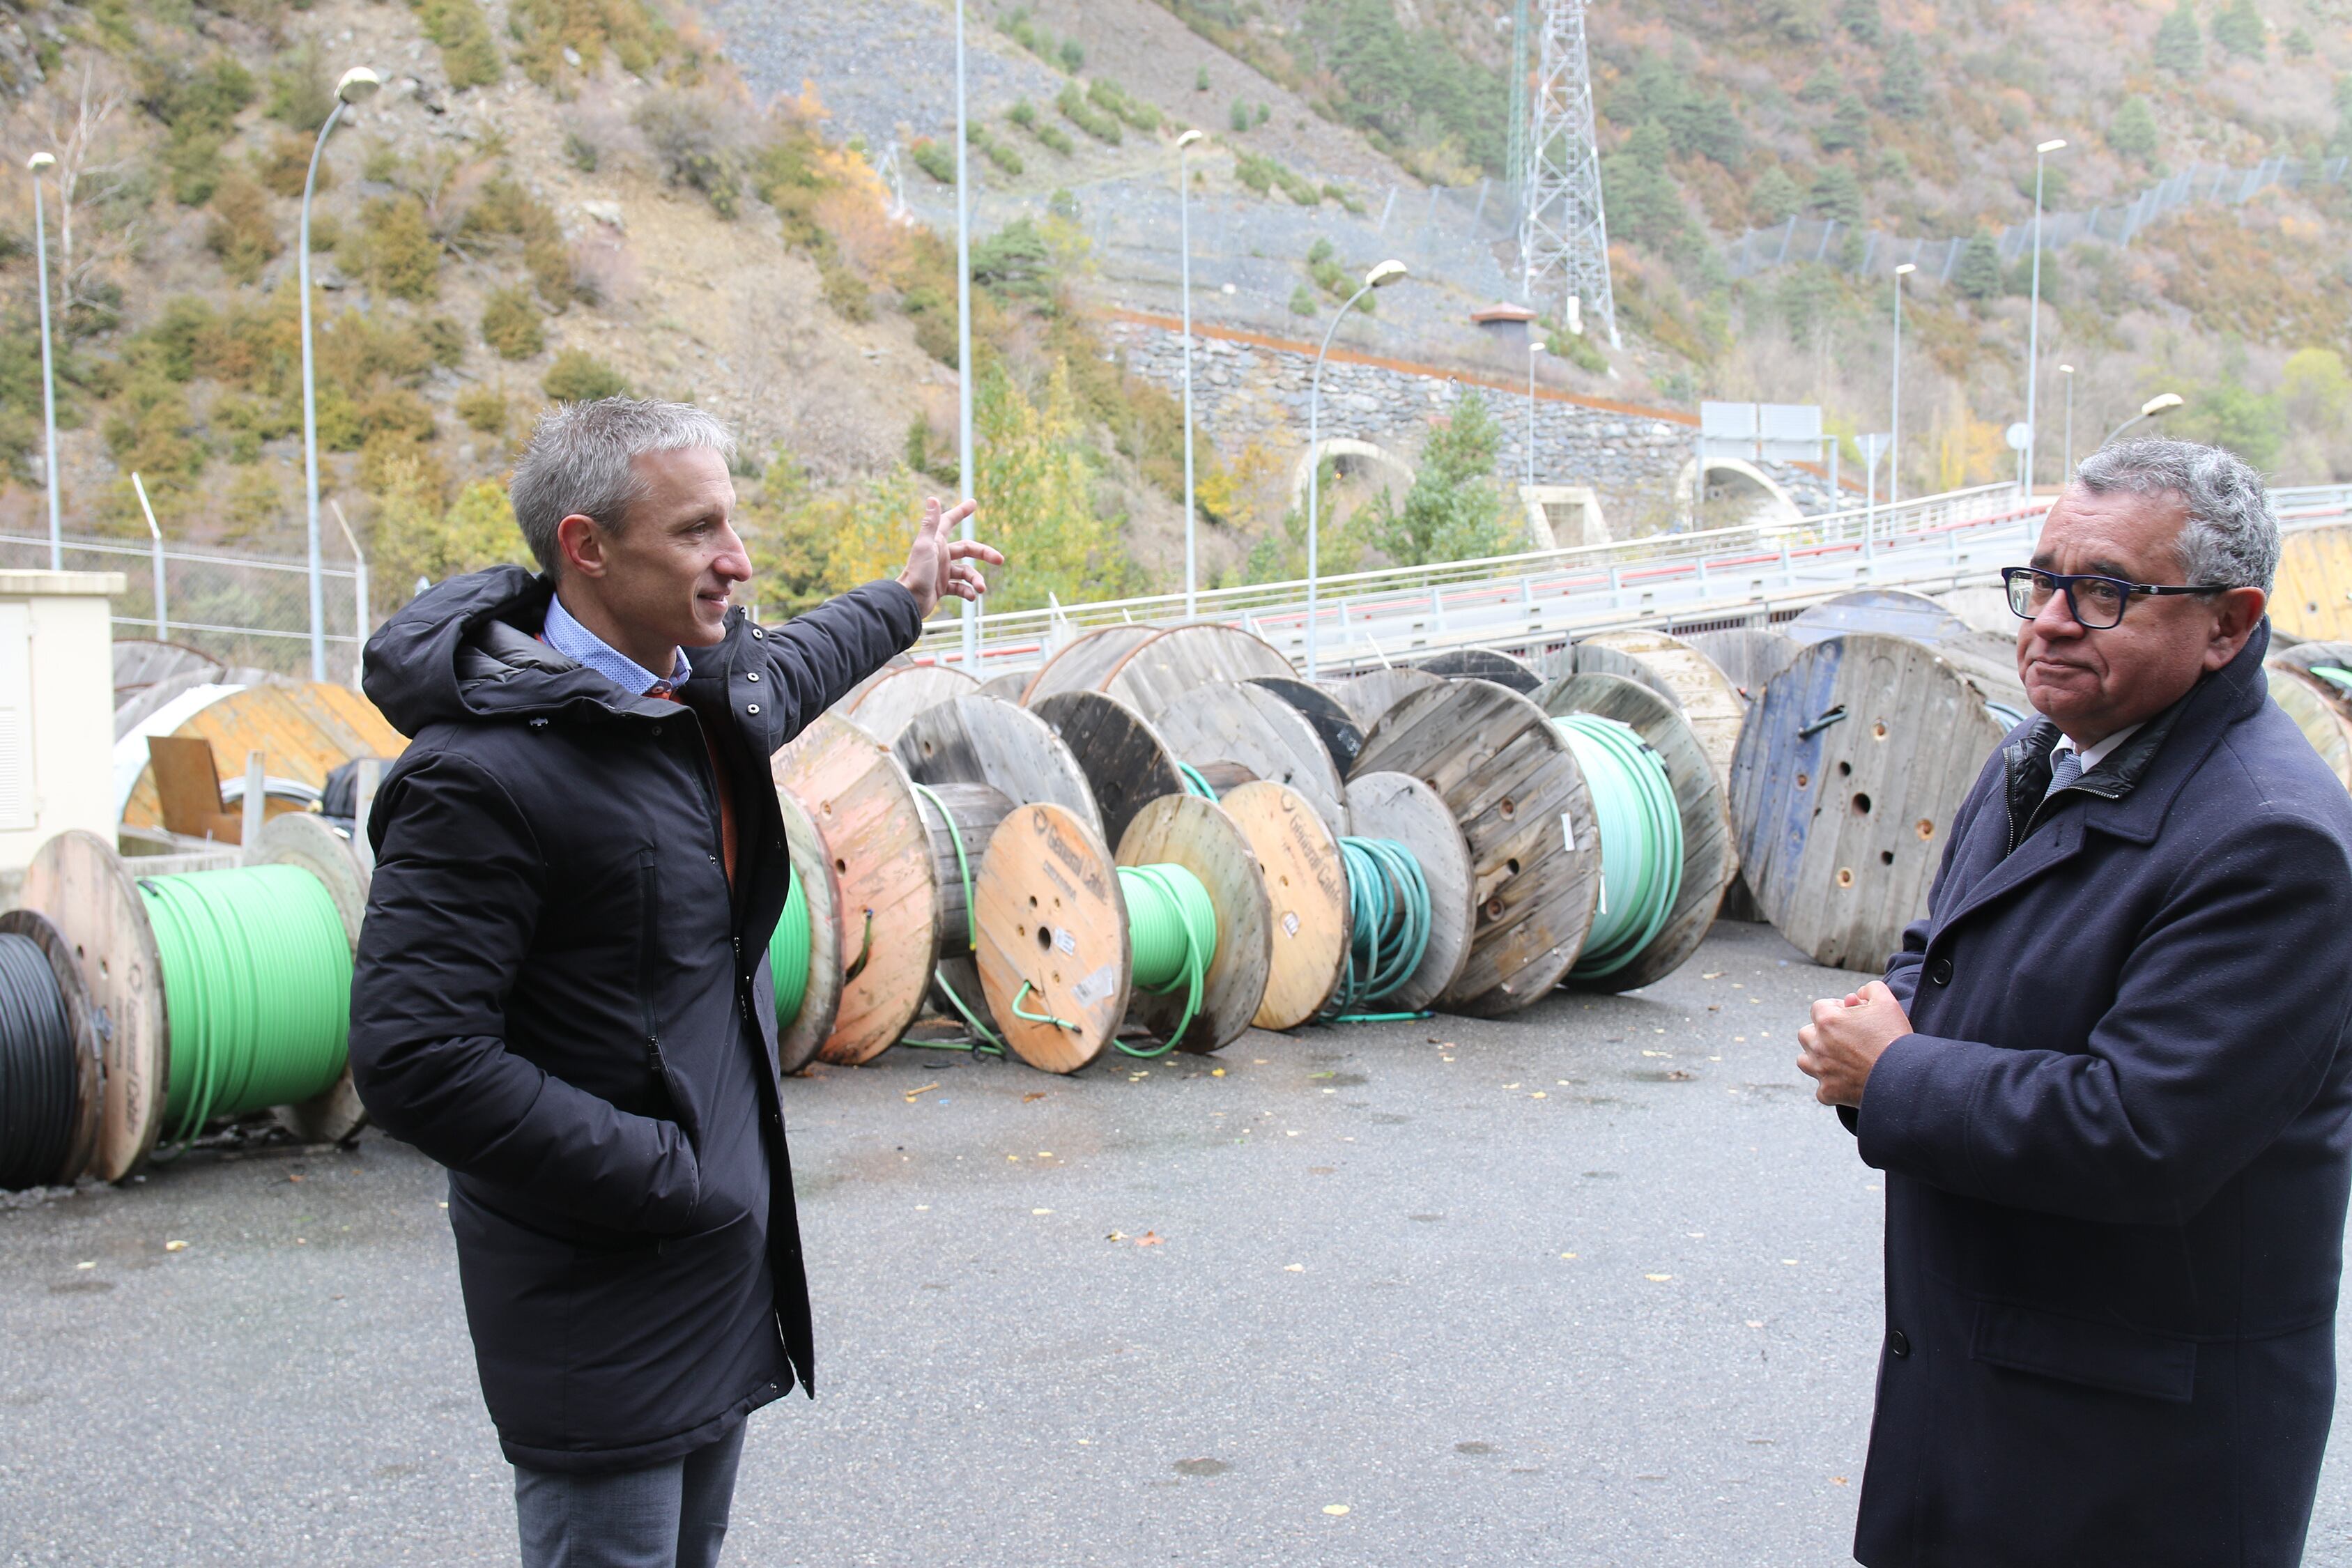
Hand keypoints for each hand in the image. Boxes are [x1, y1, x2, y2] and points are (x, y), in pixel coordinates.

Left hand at [899, 497, 1003, 617]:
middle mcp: (940, 554)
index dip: (961, 511)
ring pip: (966, 571)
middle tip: (1000, 560)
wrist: (908, 601)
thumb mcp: (925, 546)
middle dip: (985, 554)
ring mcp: (942, 571)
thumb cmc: (916, 572)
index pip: (950, 521)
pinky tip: (971, 597)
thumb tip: (933, 498)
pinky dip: (967, 592)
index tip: (973, 503)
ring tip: (980, 589)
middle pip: (967, 549)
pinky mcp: (941, 587)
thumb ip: (931, 523)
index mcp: (936, 542)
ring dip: (976, 580)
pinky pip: (960, 588)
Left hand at [1796, 980, 1911, 1107]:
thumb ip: (1870, 989)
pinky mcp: (1828, 1092)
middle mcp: (1817, 1045)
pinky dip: (1831, 1086)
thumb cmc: (1894, 1037)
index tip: (1852, 1018)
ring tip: (1837, 1058)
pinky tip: (1846, 1081)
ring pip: (1804, 1060)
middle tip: (1844, 1038)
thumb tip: (1856, 994)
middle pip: (1806, 1033)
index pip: (1819, 1008)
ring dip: (1817, 1058)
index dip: (1836, 1010)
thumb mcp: (1887, 1002)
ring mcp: (1820, 1070)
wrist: (1903, 1076)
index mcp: (1827, 1020)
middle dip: (1821, 1033)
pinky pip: (1821, 1089)